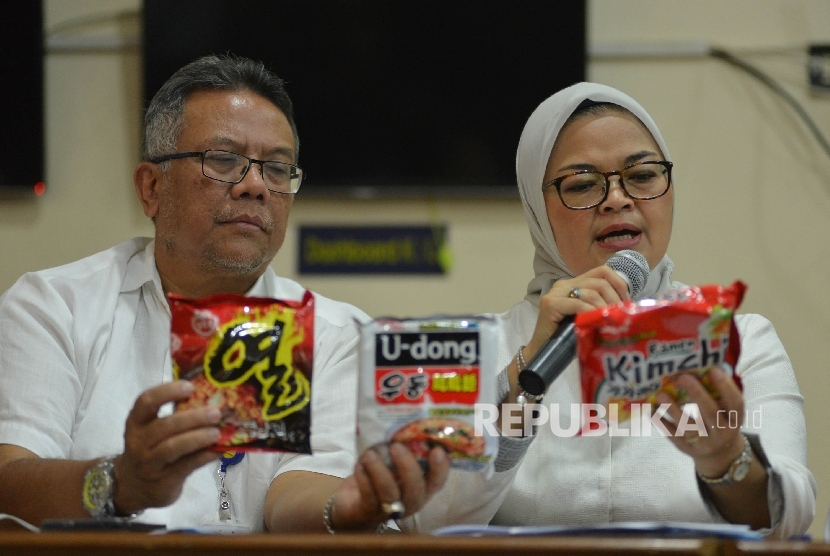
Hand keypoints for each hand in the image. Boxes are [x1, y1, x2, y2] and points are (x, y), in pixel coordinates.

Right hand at [113, 381, 221, 513]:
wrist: (135, 487)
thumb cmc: (151, 449)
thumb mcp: (152, 431)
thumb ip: (175, 417)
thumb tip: (213, 401)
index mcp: (136, 422)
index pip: (146, 401)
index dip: (167, 392)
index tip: (190, 387)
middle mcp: (138, 441)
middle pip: (165, 426)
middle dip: (192, 418)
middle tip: (215, 413)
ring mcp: (149, 463)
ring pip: (173, 447)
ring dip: (198, 438)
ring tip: (217, 433)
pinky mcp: (164, 480)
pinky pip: (186, 465)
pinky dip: (205, 456)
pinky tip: (219, 450)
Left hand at [329, 443, 449, 529]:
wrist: (355, 502)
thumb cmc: (381, 475)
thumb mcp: (394, 462)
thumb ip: (403, 449)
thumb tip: (404, 421)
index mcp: (422, 487)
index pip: (437, 481)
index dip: (440, 468)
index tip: (438, 450)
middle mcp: (410, 501)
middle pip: (415, 490)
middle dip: (408, 467)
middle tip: (396, 446)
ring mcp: (390, 509)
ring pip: (389, 494)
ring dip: (380, 472)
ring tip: (370, 454)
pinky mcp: (368, 511)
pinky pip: (368, 496)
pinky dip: (364, 478)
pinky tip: (359, 465)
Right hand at [526, 265, 630, 357]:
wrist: (542, 352)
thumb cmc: (567, 338)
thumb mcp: (587, 318)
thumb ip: (599, 308)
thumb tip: (626, 307)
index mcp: (573, 283)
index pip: (602, 271)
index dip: (618, 283)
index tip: (627, 302)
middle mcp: (564, 284)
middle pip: (599, 282)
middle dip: (615, 299)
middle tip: (621, 316)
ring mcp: (556, 292)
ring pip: (591, 292)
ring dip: (605, 308)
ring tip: (611, 322)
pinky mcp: (550, 304)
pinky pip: (578, 304)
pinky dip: (591, 312)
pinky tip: (596, 322)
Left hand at [656, 366, 745, 477]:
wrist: (720, 454)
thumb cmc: (720, 421)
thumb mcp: (726, 411)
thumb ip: (718, 393)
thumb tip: (703, 365)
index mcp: (735, 419)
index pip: (735, 403)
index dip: (726, 387)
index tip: (714, 369)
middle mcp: (722, 433)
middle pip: (710, 413)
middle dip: (697, 394)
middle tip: (683, 377)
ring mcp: (705, 443)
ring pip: (689, 427)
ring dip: (674, 410)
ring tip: (661, 394)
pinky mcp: (688, 449)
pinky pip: (673, 436)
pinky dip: (662, 424)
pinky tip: (652, 412)